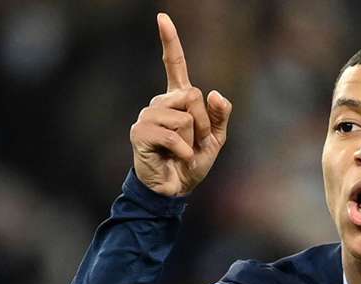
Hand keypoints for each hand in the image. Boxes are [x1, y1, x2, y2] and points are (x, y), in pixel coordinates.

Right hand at [130, 13, 232, 195]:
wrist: (174, 189)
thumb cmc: (191, 163)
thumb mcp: (215, 140)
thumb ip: (220, 117)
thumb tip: (215, 92)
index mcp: (177, 100)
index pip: (174, 66)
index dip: (170, 42)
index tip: (162, 17)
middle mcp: (160, 103)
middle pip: (192, 95)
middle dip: (203, 123)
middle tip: (193, 143)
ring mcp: (147, 116)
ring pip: (184, 116)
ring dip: (191, 139)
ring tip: (181, 151)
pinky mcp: (139, 132)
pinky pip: (173, 134)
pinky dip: (182, 150)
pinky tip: (174, 157)